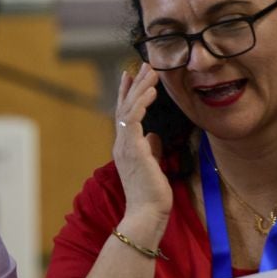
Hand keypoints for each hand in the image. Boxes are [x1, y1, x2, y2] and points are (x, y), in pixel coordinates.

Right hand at [112, 63, 172, 232]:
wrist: (146, 213)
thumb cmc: (151, 195)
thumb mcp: (153, 166)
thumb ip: (151, 149)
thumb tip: (154, 136)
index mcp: (126, 147)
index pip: (124, 114)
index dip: (126, 93)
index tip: (130, 75)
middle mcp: (122, 143)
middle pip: (125, 106)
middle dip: (134, 84)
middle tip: (143, 64)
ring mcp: (125, 145)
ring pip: (129, 108)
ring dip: (140, 87)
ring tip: (151, 70)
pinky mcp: (132, 148)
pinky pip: (134, 119)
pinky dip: (141, 102)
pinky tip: (151, 90)